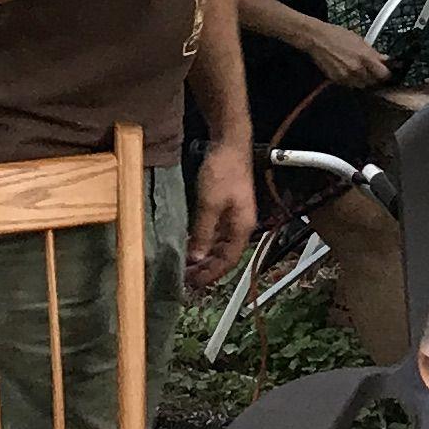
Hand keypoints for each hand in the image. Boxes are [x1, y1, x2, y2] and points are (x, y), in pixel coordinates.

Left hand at [189, 139, 258, 281]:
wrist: (230, 144)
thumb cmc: (223, 172)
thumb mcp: (209, 204)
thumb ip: (203, 232)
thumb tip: (196, 258)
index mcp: (242, 228)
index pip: (228, 261)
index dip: (211, 275)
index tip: (194, 284)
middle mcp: (241, 226)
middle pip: (225, 256)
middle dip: (206, 269)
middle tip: (186, 280)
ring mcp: (234, 217)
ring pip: (219, 246)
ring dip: (204, 257)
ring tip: (186, 267)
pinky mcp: (226, 208)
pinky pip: (215, 233)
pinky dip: (203, 242)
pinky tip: (189, 245)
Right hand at [296, 16, 392, 94]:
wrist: (318, 39)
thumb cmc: (337, 35)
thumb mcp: (360, 40)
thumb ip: (373, 52)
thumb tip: (385, 59)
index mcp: (365, 57)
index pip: (384, 74)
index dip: (387, 74)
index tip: (387, 71)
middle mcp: (357, 69)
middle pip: (374, 82)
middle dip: (375, 77)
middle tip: (374, 71)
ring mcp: (347, 76)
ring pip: (362, 85)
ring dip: (364, 80)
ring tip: (361, 71)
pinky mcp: (337, 80)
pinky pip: (350, 85)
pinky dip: (352, 80)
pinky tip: (349, 71)